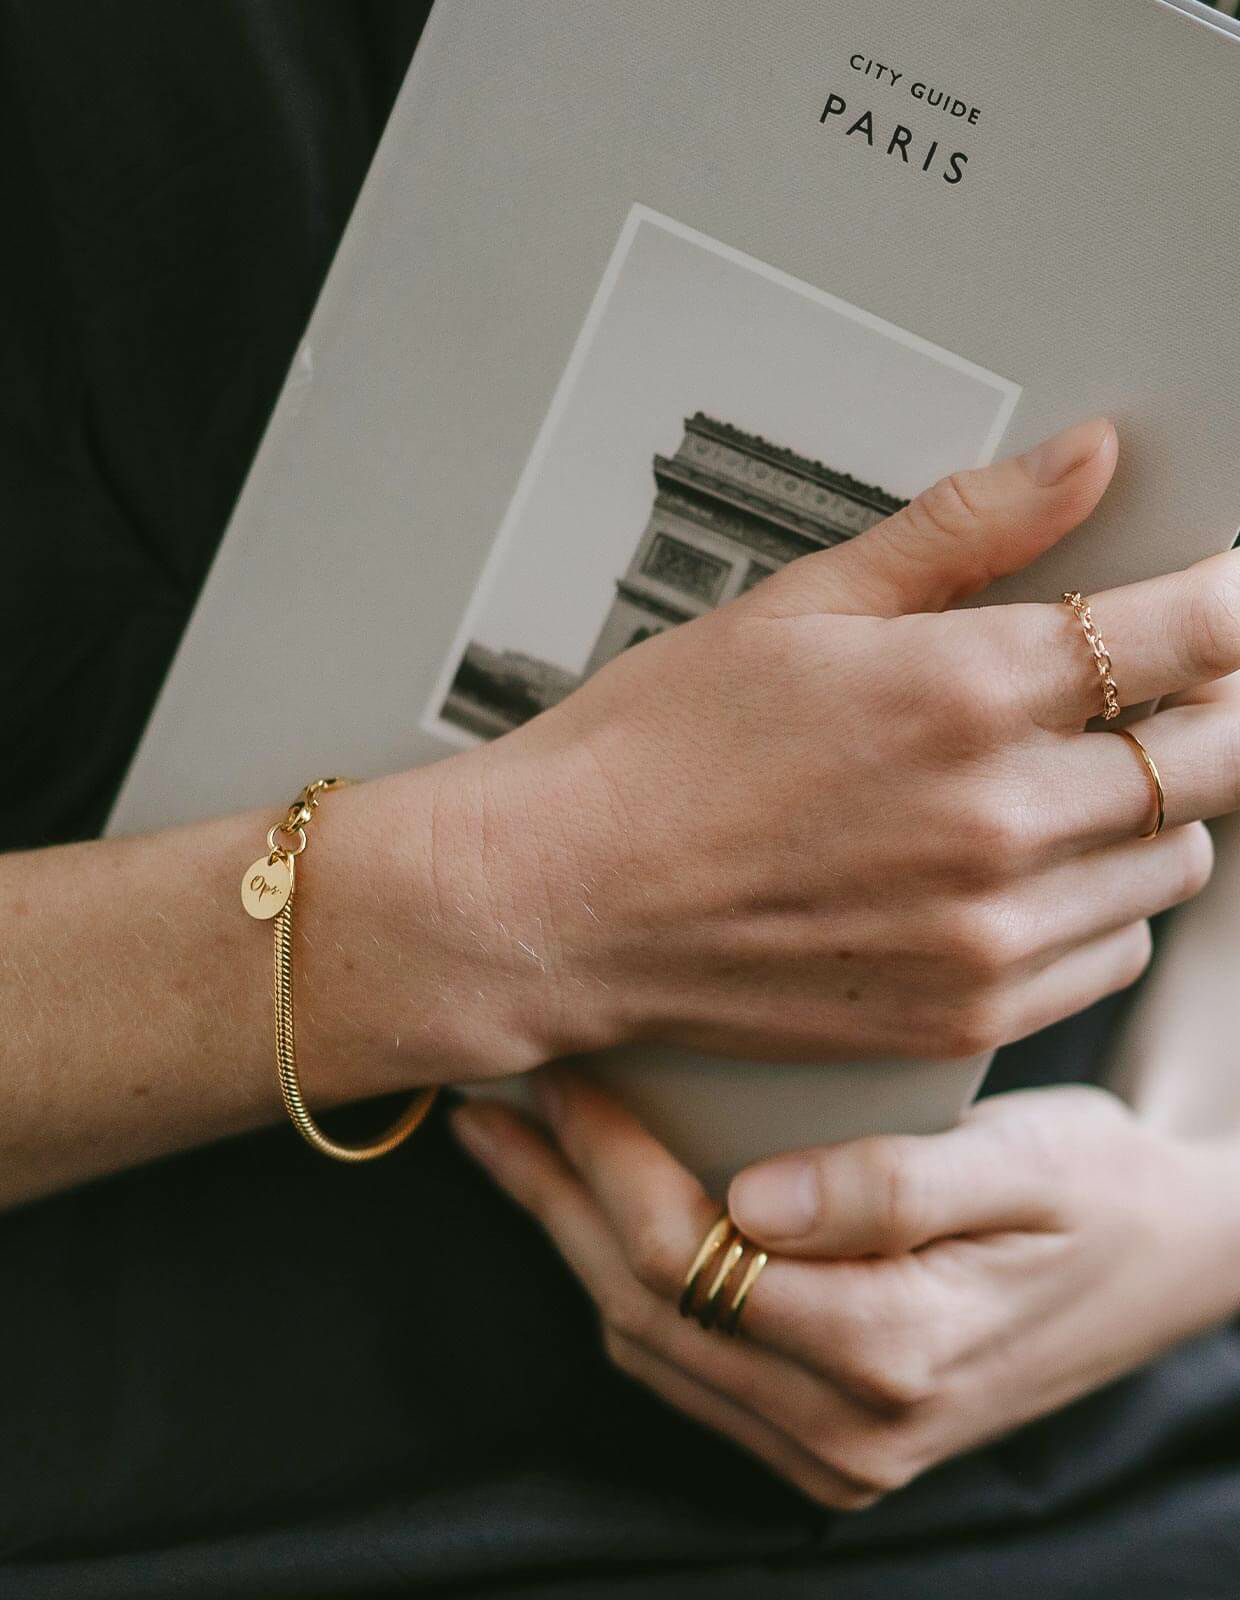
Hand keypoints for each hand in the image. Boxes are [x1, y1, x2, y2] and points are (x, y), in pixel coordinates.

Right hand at [450, 417, 1239, 1072]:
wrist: (560, 898)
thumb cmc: (652, 754)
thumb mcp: (800, 604)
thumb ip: (966, 530)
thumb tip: (1083, 461)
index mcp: (962, 693)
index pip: (1197, 634)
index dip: (1237, 602)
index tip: (1229, 594)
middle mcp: (997, 821)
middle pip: (1218, 754)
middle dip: (1214, 707)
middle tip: (1154, 685)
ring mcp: (988, 932)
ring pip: (1177, 861)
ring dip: (1150, 808)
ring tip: (1061, 778)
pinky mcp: (965, 1013)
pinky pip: (1114, 954)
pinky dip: (1100, 903)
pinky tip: (1021, 867)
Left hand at [450, 1071, 1239, 1507]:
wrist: (1164, 1261)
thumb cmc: (1097, 1192)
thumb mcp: (1023, 1165)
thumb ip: (893, 1189)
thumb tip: (754, 1198)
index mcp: (892, 1354)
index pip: (690, 1258)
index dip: (604, 1161)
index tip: (560, 1072)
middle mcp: (852, 1430)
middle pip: (645, 1310)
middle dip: (556, 1198)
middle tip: (493, 1105)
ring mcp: (838, 1452)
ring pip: (650, 1347)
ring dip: (574, 1239)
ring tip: (521, 1148)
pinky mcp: (829, 1441)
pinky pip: (689, 1368)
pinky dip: (627, 1284)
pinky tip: (597, 1213)